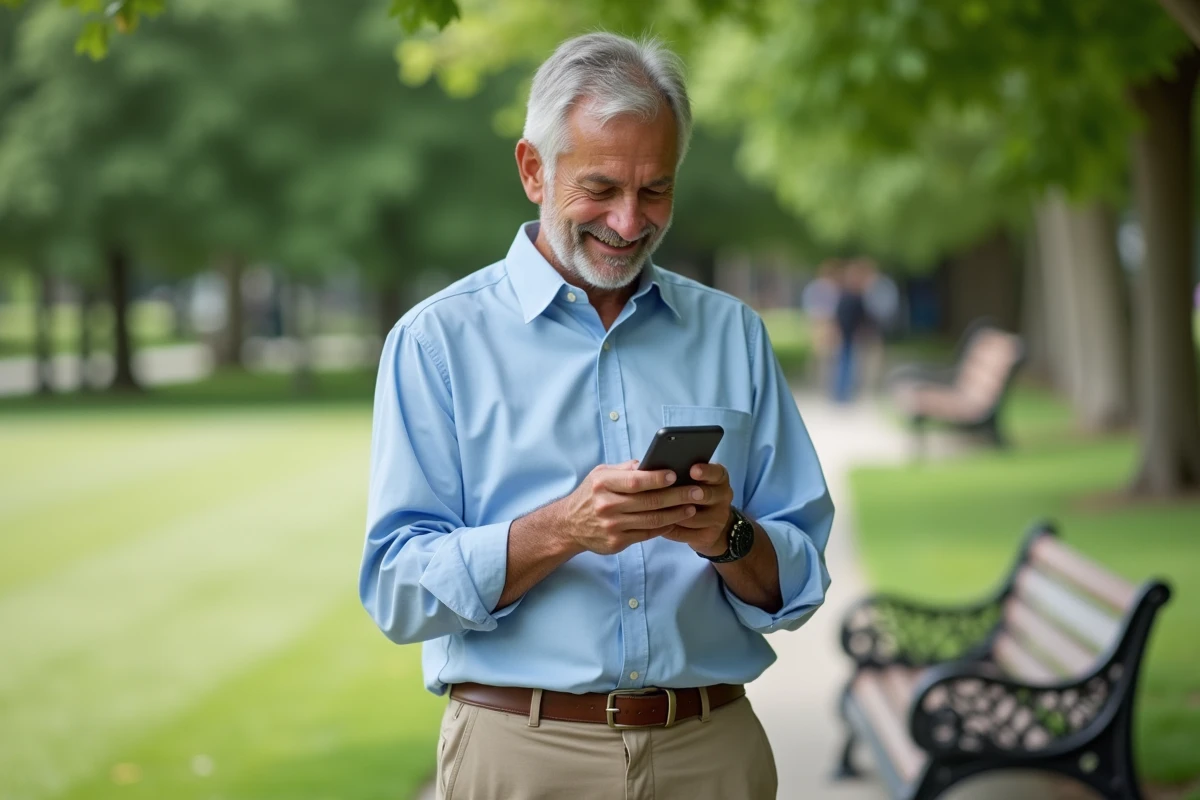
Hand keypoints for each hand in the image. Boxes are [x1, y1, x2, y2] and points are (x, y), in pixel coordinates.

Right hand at [554, 460, 700, 555]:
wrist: (569, 525)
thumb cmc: (590, 495)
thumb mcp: (600, 474)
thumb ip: (624, 469)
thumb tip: (651, 461)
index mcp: (603, 484)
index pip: (635, 481)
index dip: (657, 478)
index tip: (676, 475)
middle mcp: (607, 505)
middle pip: (649, 501)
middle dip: (677, 496)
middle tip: (697, 491)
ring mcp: (612, 526)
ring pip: (652, 519)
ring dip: (676, 513)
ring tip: (692, 506)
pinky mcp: (617, 542)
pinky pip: (647, 533)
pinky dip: (664, 526)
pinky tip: (676, 519)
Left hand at [659, 463, 733, 556]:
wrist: (711, 524)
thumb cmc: (694, 492)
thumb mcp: (695, 480)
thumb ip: (681, 472)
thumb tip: (653, 468)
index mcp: (720, 479)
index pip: (717, 473)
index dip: (705, 471)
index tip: (693, 470)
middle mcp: (723, 496)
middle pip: (707, 495)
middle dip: (687, 494)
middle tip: (671, 493)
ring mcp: (718, 518)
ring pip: (693, 517)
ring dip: (673, 514)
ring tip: (655, 510)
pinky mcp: (709, 536)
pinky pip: (686, 534)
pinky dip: (670, 529)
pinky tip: (658, 525)